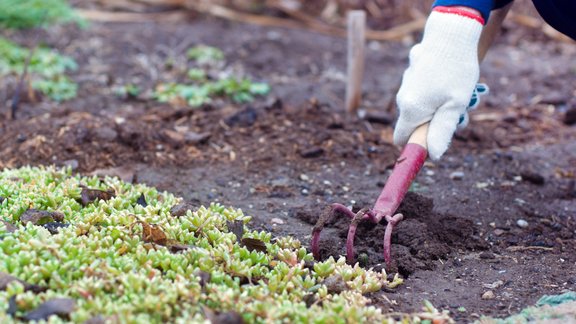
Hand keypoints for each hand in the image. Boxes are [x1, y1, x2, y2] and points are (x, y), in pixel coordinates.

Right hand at [394, 10, 483, 159]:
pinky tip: (448, 75)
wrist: (450, 32)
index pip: (402, 139)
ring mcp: (407, 83)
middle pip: (416, 122)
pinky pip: (422, 89)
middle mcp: (403, 98)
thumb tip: (433, 156)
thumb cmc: (455, 71)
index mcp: (410, 110)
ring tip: (458, 90)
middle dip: (436, 122)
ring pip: (421, 104)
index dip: (418, 143)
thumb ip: (442, 132)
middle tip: (459, 111)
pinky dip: (435, 88)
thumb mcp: (454, 106)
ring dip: (438, 104)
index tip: (436, 138)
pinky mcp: (413, 72)